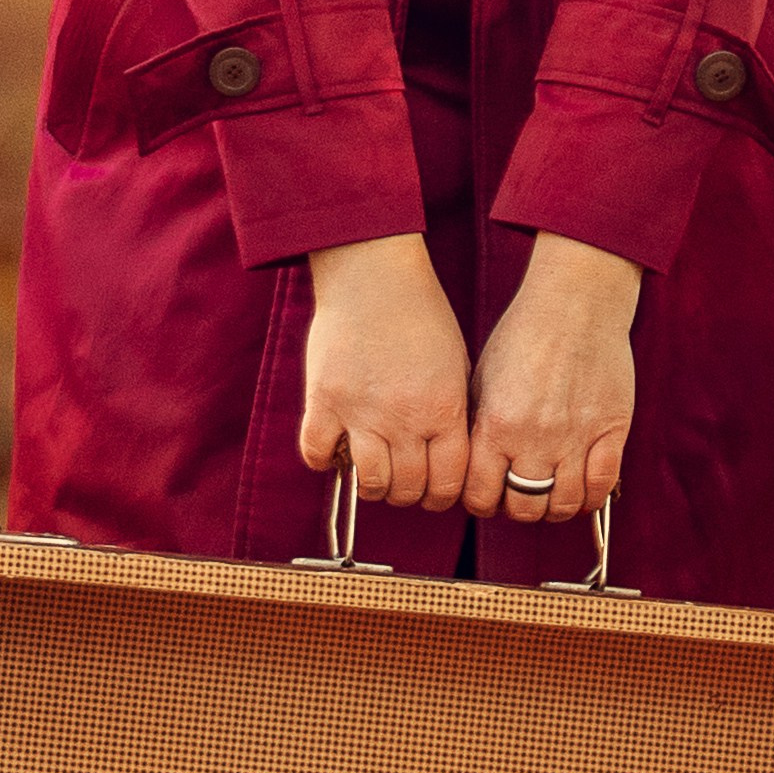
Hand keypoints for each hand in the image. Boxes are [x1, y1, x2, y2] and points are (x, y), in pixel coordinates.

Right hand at [301, 235, 470, 508]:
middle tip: (401, 481)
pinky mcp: (324, 401)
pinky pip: (317, 453)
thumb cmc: (420, 317)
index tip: (432, 492)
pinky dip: (323, 459)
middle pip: (408, 489)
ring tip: (371, 471)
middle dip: (407, 493)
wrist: (374, 277)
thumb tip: (447, 458)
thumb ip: (452, 415)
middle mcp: (405, 419)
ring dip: (372, 486)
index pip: (448, 482)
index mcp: (444, 410)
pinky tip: (334, 448)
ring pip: (369, 483)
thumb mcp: (456, 367)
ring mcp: (362, 413)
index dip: (441, 496)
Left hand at [467, 235, 639, 522]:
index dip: (479, 503)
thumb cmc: (524, 335)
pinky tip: (580, 488)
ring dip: (553, 507)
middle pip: (523, 507)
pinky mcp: (612, 430)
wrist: (575, 304)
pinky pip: (602, 486)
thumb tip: (471, 467)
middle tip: (518, 496)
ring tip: (549, 493)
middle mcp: (535, 439)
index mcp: (496, 426)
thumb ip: (478, 428)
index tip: (486, 496)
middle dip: (515, 509)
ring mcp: (577, 437)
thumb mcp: (482, 379)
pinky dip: (590, 497)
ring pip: (563, 505)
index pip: (480, 495)